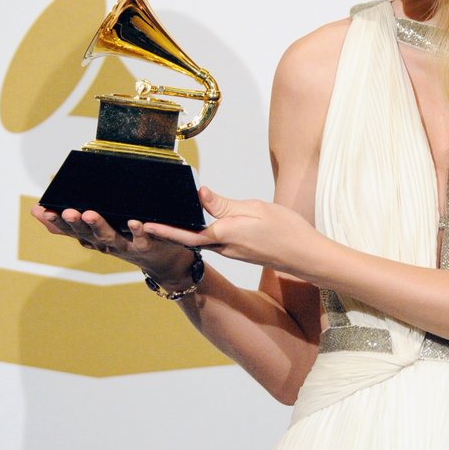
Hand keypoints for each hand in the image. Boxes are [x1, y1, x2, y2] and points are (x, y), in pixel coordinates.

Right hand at [30, 204, 193, 284]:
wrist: (160, 261)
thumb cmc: (125, 239)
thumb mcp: (94, 232)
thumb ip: (69, 225)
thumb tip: (35, 211)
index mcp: (92, 238)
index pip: (69, 230)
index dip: (55, 222)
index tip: (42, 210)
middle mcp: (105, 244)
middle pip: (87, 235)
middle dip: (76, 224)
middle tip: (67, 212)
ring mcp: (125, 246)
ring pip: (109, 238)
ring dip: (99, 226)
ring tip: (90, 214)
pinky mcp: (146, 246)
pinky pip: (142, 239)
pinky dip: (137, 231)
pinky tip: (134, 222)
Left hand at [143, 186, 319, 275]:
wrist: (305, 256)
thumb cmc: (286, 230)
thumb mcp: (255, 208)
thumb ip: (224, 204)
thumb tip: (199, 194)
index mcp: (224, 234)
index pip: (186, 232)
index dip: (163, 229)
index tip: (143, 225)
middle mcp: (223, 247)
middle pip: (189, 238)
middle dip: (167, 230)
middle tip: (144, 221)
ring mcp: (231, 252)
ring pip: (201, 240)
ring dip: (183, 232)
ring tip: (165, 219)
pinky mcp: (238, 252)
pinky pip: (214, 242)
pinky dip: (201, 233)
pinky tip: (198, 223)